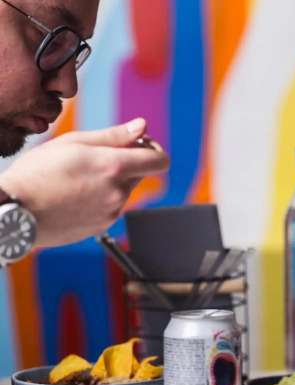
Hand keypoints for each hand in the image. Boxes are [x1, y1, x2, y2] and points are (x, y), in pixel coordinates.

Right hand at [0, 118, 169, 246]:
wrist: (14, 211)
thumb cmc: (37, 173)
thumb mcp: (73, 143)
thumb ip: (113, 135)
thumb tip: (142, 127)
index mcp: (114, 167)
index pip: (159, 160)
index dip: (153, 149)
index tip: (139, 144)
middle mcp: (118, 193)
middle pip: (142, 173)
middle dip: (128, 162)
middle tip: (97, 158)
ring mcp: (111, 213)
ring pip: (124, 191)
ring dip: (111, 181)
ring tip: (77, 178)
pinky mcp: (102, 227)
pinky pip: (111, 208)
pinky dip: (101, 199)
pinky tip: (74, 195)